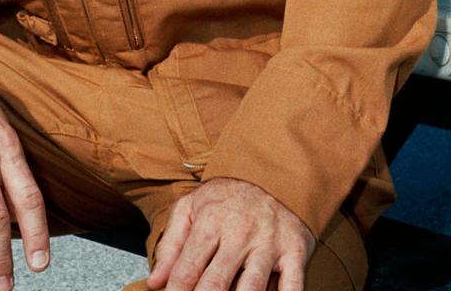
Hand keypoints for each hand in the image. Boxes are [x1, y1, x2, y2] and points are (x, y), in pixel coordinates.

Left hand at [146, 177, 314, 290]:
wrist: (273, 171)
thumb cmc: (226, 199)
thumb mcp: (191, 208)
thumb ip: (171, 245)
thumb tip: (155, 283)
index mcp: (211, 221)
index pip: (186, 271)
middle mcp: (240, 232)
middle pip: (215, 285)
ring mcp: (269, 242)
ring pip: (251, 288)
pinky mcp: (295, 250)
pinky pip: (293, 284)